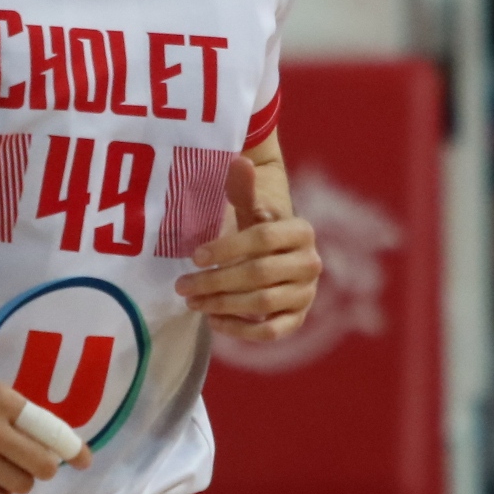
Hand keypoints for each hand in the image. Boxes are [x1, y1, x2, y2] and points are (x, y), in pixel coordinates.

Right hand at [0, 343, 75, 493]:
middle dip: (42, 468)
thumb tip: (30, 433)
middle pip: (42, 465)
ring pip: (19, 485)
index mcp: (0, 396)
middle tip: (30, 464)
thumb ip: (1, 406)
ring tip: (0, 471)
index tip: (86, 461)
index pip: (52, 429)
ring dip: (17, 482)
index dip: (75, 449)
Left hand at [176, 155, 319, 342]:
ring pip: (262, 304)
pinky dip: (240, 329)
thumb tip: (240, 161)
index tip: (194, 256)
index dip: (227, 248)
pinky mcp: (297, 319)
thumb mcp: (249, 208)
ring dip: (222, 305)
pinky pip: (270, 331)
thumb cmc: (256, 230)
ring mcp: (307, 294)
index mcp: (301, 230)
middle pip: (259, 274)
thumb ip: (243, 188)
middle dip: (216, 281)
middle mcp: (310, 263)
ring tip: (192, 302)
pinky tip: (214, 320)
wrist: (276, 258)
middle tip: (182, 285)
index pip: (263, 238)